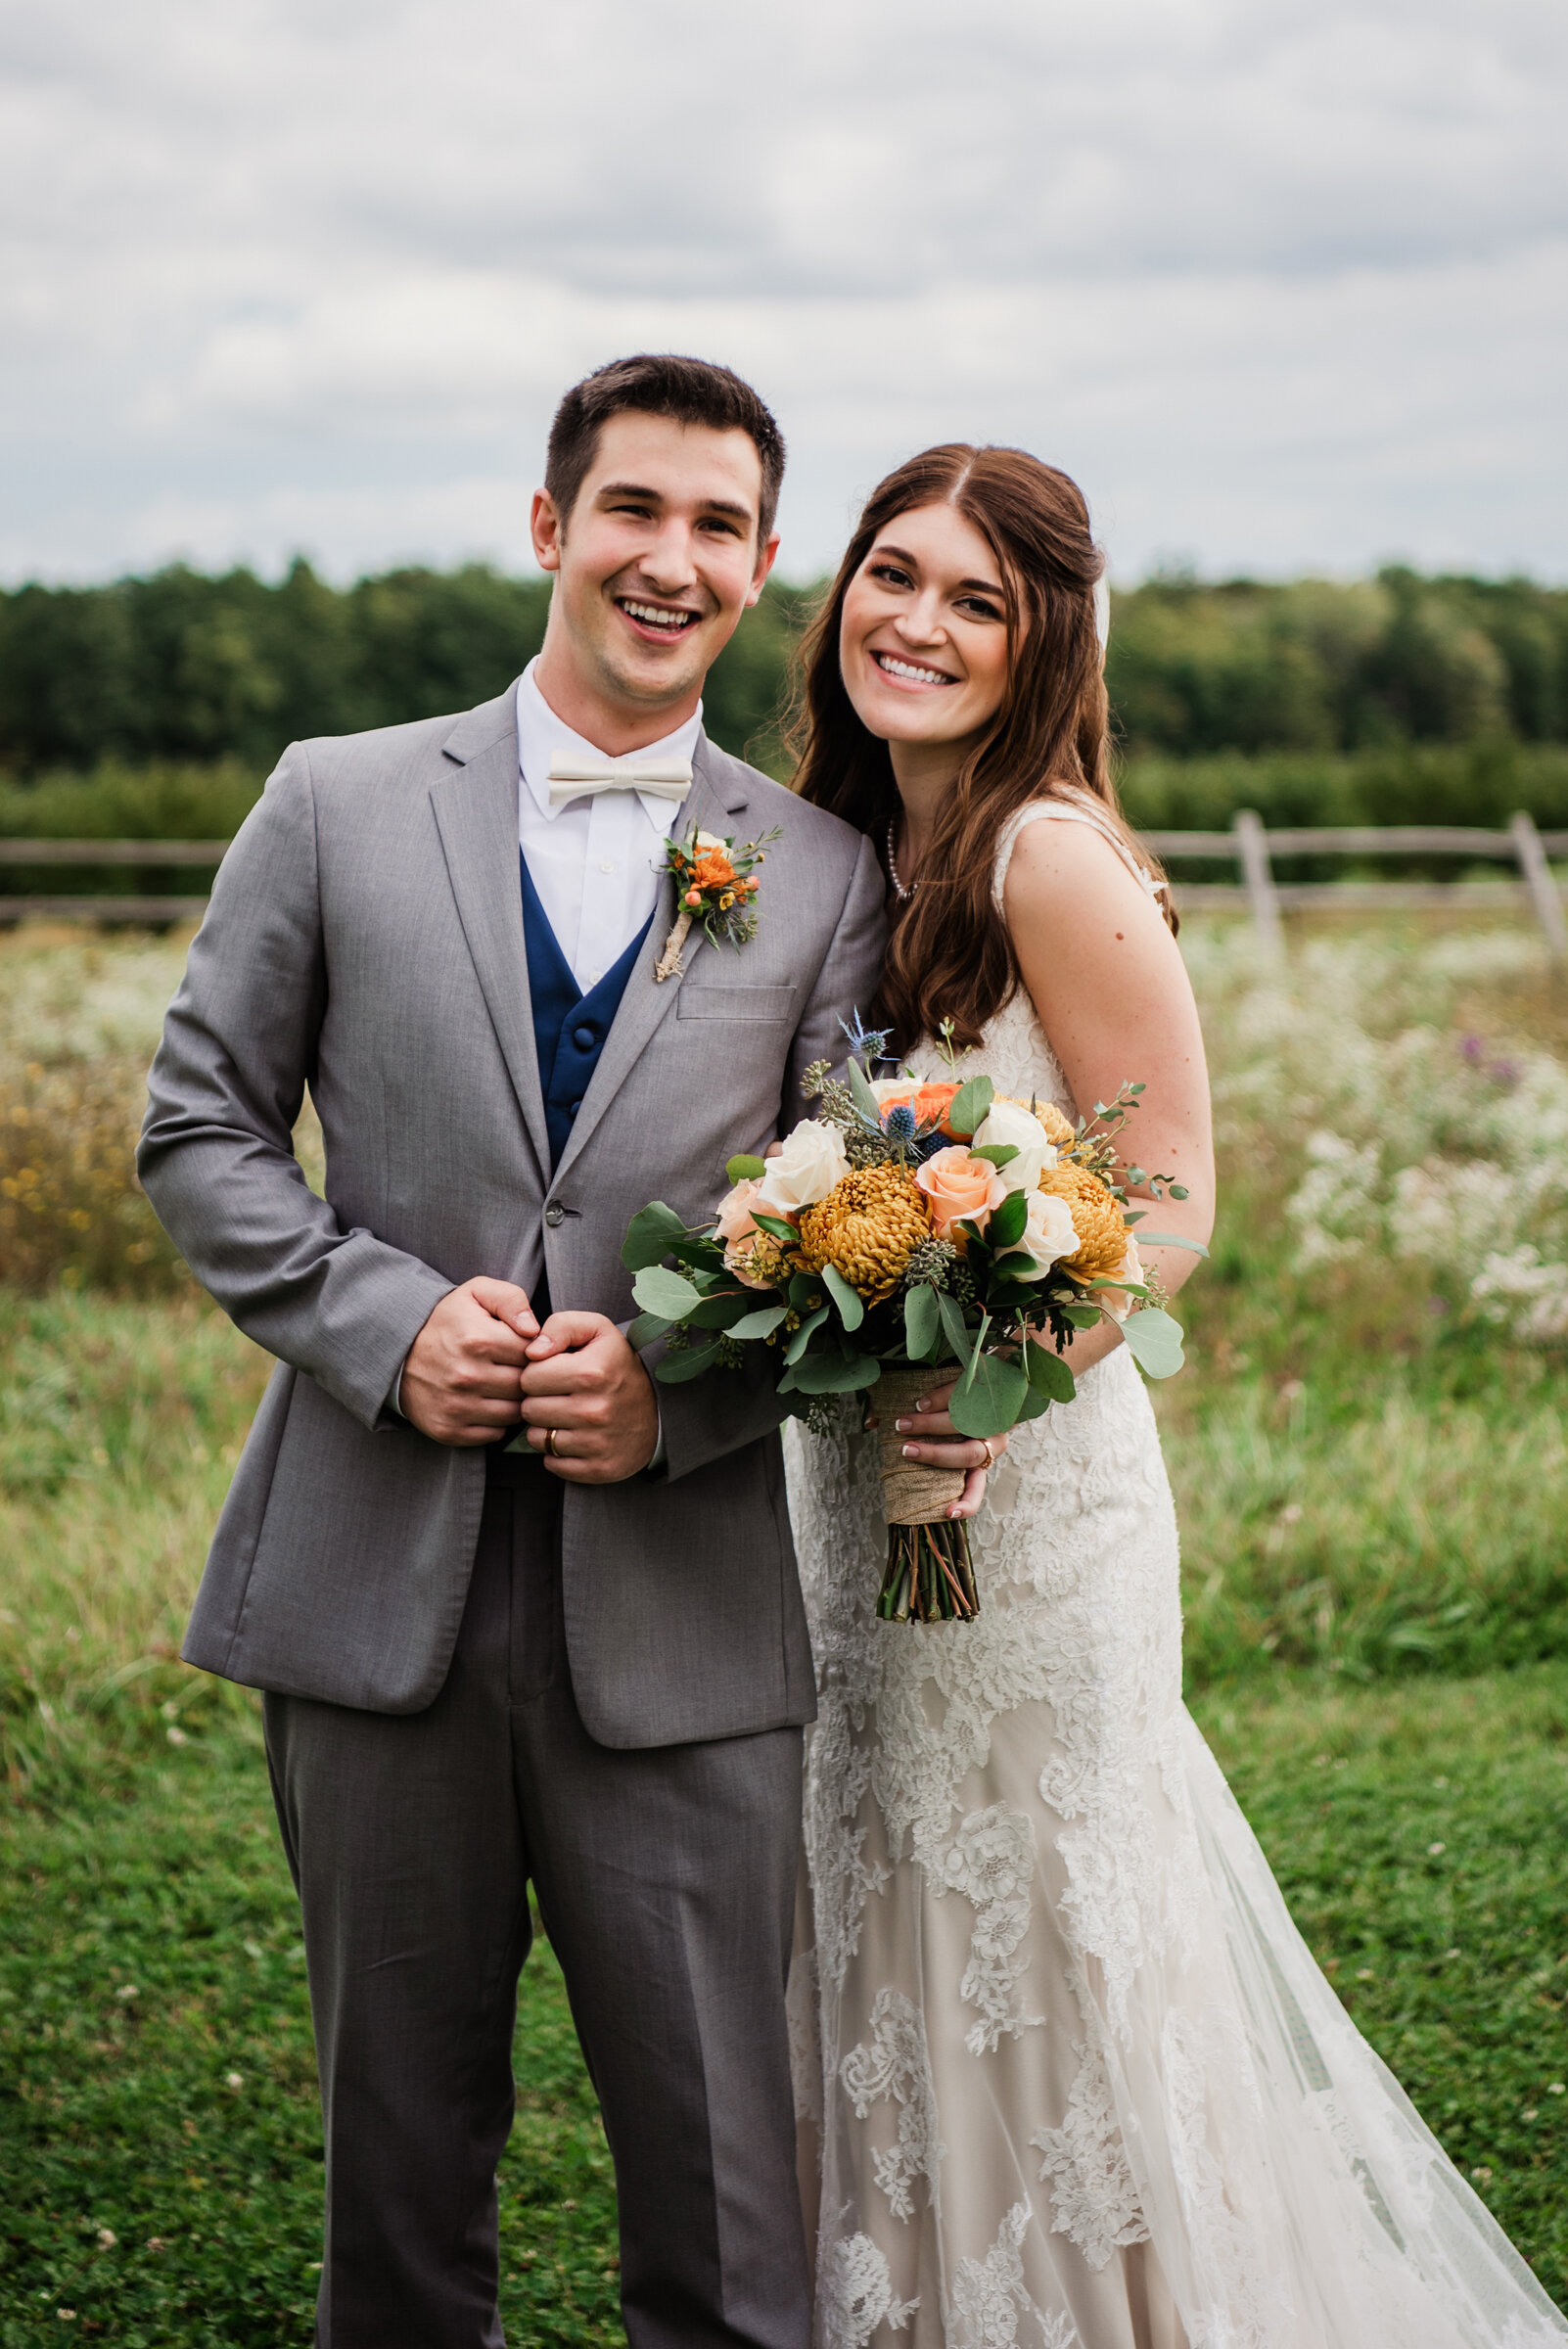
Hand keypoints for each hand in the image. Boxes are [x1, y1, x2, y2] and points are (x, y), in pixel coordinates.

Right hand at [400, 1279, 537, 1445]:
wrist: (397, 1353)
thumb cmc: (447, 1321)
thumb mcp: (476, 1293)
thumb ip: (511, 1300)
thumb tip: (533, 1330)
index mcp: (478, 1339)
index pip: (532, 1353)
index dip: (532, 1349)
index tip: (519, 1347)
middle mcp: (467, 1376)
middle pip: (525, 1385)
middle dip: (525, 1376)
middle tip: (512, 1367)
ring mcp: (456, 1406)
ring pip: (514, 1413)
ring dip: (513, 1401)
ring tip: (500, 1385)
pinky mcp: (449, 1430)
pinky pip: (495, 1433)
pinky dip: (496, 1422)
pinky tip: (486, 1403)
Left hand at [519, 1312, 659, 1482]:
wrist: (659, 1409)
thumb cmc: (616, 1365)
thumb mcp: (597, 1331)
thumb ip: (561, 1326)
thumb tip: (531, 1351)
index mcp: (592, 1372)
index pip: (528, 1378)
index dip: (536, 1374)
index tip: (553, 1375)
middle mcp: (595, 1410)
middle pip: (529, 1410)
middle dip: (537, 1401)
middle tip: (558, 1397)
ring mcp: (598, 1443)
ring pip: (537, 1439)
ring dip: (544, 1428)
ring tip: (564, 1417)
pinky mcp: (599, 1468)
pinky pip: (552, 1464)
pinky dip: (556, 1453)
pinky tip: (573, 1438)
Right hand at [867, 1375, 1008, 1521]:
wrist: (1000, 1374)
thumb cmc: (962, 1406)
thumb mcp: (942, 1427)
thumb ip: (910, 1432)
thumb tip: (870, 1424)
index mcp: (981, 1459)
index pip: (977, 1488)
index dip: (966, 1504)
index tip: (947, 1512)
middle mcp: (992, 1443)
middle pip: (967, 1455)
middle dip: (934, 1455)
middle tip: (905, 1450)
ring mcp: (994, 1418)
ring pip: (964, 1427)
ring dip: (930, 1427)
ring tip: (902, 1423)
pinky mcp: (990, 1393)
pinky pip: (964, 1398)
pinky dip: (939, 1401)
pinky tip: (921, 1403)